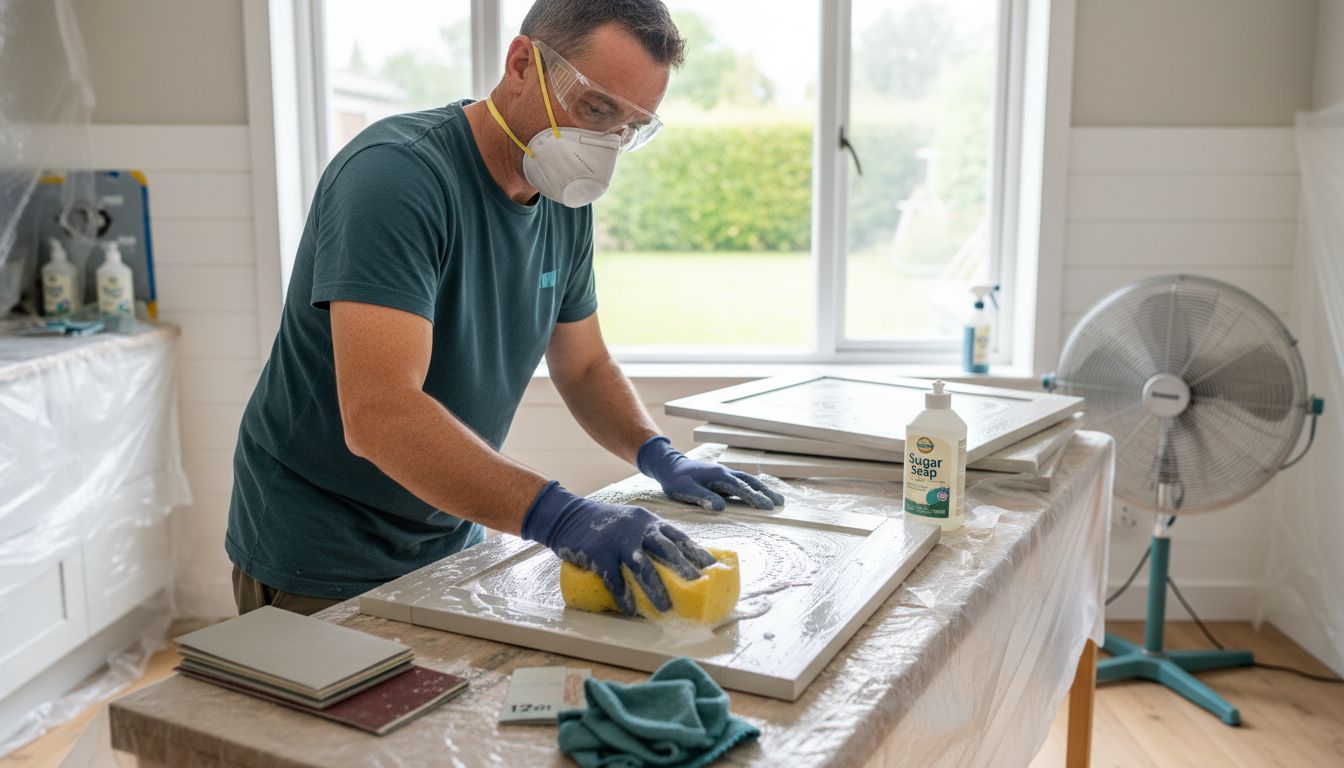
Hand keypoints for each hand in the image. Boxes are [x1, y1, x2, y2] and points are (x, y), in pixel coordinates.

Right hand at [521, 481, 716, 614]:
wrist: (568, 516)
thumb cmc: (603, 522)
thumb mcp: (631, 521)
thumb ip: (648, 536)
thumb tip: (669, 563)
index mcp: (648, 522)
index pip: (678, 536)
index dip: (695, 551)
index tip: (711, 566)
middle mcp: (637, 530)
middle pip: (666, 550)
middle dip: (684, 569)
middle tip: (698, 585)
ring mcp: (618, 542)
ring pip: (642, 568)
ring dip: (656, 590)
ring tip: (666, 608)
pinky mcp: (599, 554)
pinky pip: (614, 580)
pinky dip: (623, 597)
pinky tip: (630, 610)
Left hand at [637, 436, 785, 511]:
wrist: (669, 465)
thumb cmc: (675, 479)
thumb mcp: (686, 490)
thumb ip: (703, 498)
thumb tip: (721, 507)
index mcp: (718, 475)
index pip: (741, 488)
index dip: (755, 498)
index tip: (768, 506)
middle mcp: (725, 472)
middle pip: (750, 482)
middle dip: (766, 492)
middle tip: (780, 503)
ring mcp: (724, 473)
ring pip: (748, 480)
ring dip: (763, 489)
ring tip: (777, 499)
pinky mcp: (722, 477)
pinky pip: (742, 481)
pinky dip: (754, 486)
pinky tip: (760, 492)